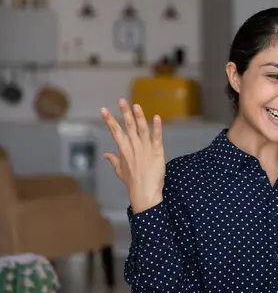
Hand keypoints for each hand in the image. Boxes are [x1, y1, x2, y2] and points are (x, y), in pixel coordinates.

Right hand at [101, 99, 164, 213]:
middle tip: (121, 100)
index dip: (109, 120)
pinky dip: (157, 127)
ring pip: (142, 128)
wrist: (145, 192)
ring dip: (139, 116)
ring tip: (136, 105)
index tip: (104, 109)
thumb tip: (106, 154)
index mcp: (123, 150)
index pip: (115, 131)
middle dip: (124, 112)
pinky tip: (157, 117)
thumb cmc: (132, 182)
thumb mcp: (120, 171)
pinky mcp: (157, 151)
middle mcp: (134, 147)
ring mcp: (146, 148)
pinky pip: (157, 137)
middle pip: (128, 126)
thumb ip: (114, 160)